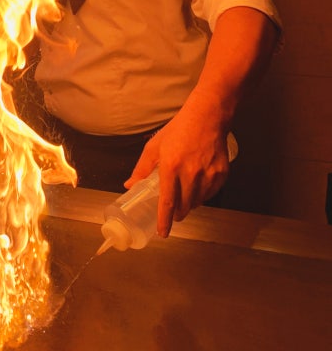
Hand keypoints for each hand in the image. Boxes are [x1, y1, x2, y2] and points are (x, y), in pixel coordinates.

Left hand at [125, 106, 230, 237]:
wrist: (207, 117)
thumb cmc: (177, 131)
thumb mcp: (154, 147)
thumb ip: (142, 169)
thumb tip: (129, 185)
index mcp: (171, 166)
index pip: (167, 201)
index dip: (164, 220)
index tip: (163, 233)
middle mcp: (191, 173)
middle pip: (184, 206)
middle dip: (177, 214)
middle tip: (172, 212)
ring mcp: (208, 174)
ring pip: (197, 202)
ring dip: (189, 204)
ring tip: (184, 195)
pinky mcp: (222, 173)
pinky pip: (210, 194)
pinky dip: (203, 196)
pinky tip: (198, 187)